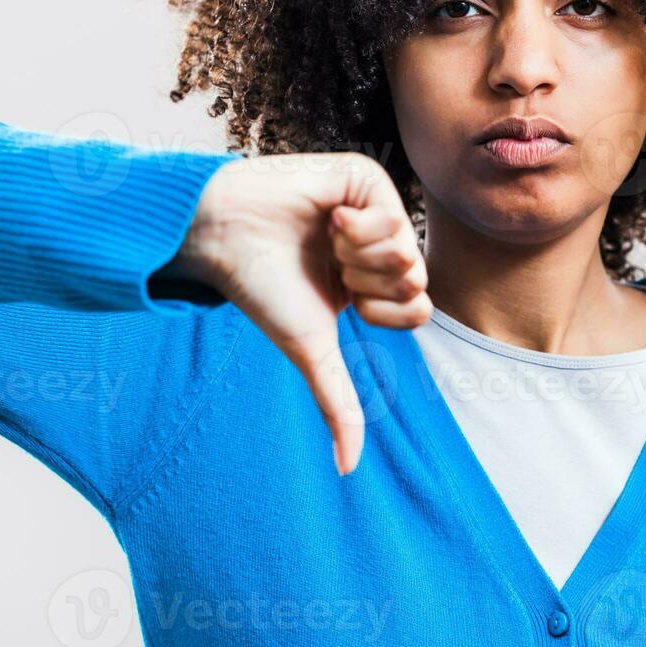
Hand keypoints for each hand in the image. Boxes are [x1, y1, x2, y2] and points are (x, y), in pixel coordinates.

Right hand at [170, 152, 431, 474]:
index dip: (383, 311)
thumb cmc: (261, 289)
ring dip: (361, 254)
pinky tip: (327, 215)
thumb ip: (338, 404)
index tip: (344, 297)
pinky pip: (394, 213)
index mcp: (369, 280)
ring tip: (324, 239)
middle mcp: (377, 244)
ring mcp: (374, 208)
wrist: (227, 237)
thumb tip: (347, 469)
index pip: (417, 308)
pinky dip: (358, 225)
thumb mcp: (311, 351)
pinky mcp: (365, 177)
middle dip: (370, 282)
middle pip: (418, 278)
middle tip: (331, 265)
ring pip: (409, 247)